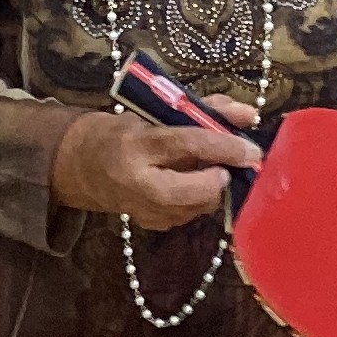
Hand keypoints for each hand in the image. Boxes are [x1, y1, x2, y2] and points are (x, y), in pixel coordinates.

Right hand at [51, 101, 260, 228]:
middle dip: (220, 180)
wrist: (84, 167)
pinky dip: (201, 198)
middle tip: (229, 166)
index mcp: (137, 143)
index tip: (252, 151)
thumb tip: (249, 115)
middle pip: (194, 191)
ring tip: (207, 169)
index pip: (188, 144)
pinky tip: (193, 183)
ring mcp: (144, 209)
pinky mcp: (153, 224)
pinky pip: (191, 214)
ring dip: (213, 188)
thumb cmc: (125, 132)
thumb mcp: (159, 112)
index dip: (225, 147)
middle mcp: (137, 181)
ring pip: (198, 206)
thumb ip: (205, 111)